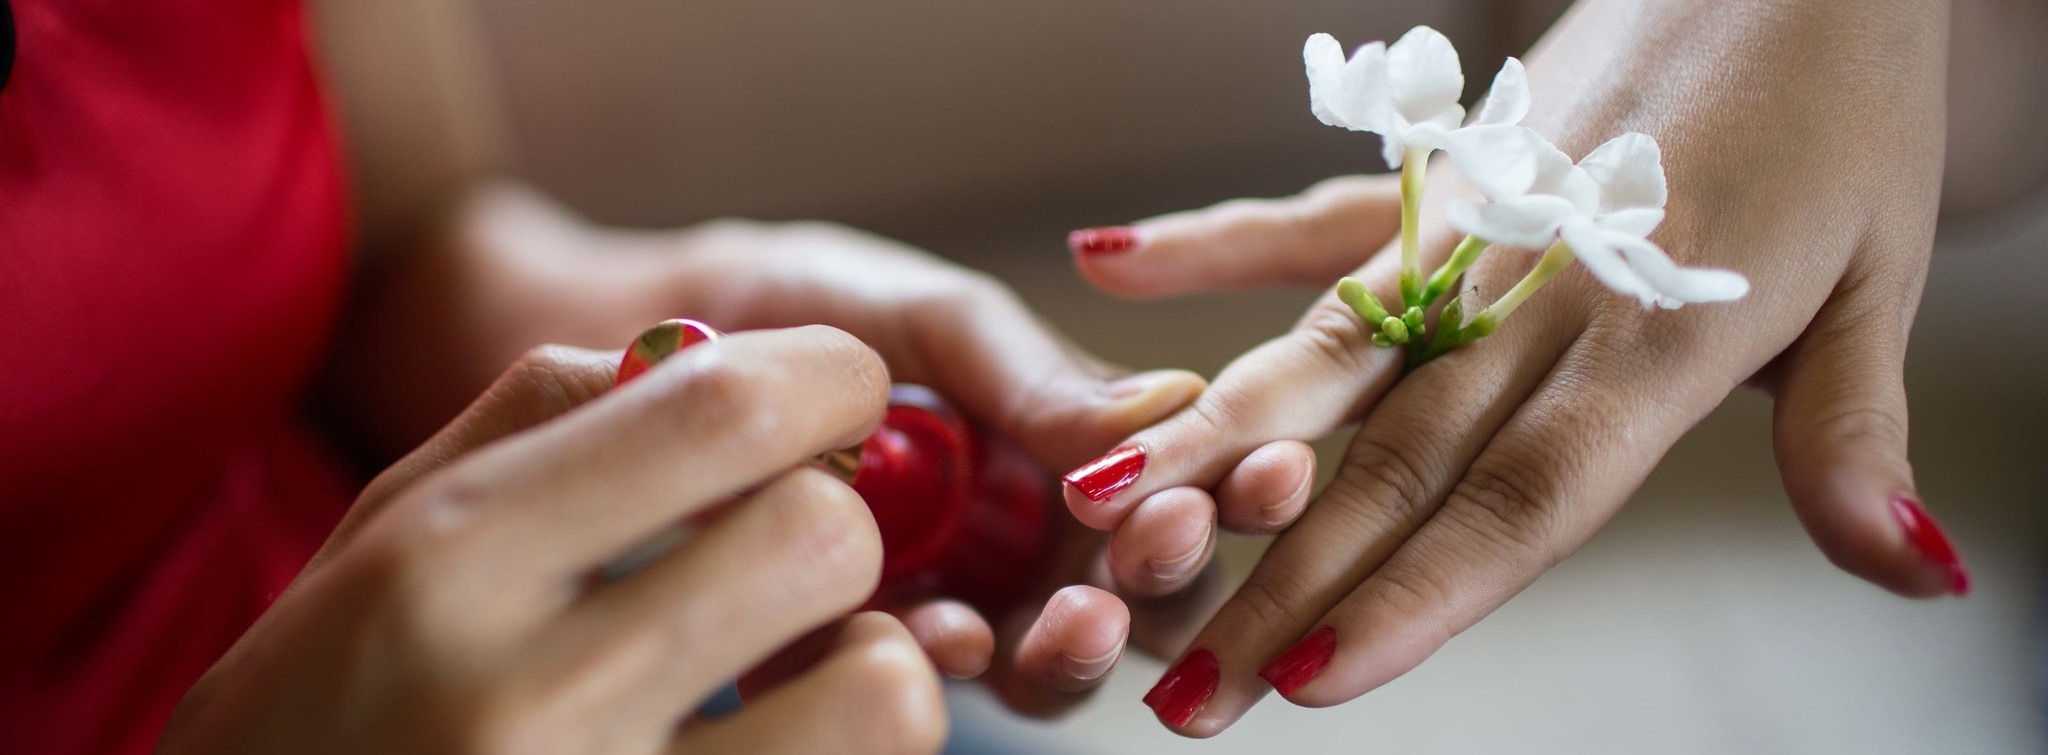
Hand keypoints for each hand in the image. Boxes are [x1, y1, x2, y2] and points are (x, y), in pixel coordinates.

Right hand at [162, 328, 946, 753]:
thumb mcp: (389, 534)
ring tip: (800, 672)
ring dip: (871, 664)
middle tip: (802, 549)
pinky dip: (840, 751)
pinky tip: (766, 742)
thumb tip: (735, 350)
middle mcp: (527, 695)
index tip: (845, 396)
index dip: (832, 380)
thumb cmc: (332, 697)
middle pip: (819, 538)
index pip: (722, 411)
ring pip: (880, 694)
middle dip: (843, 524)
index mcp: (449, 562)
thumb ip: (552, 417)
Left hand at [656, 219, 1227, 714]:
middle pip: (1135, 599)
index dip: (1235, 493)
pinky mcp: (847, 651)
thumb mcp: (927, 317)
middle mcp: (1018, 543)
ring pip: (1047, 667)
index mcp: (1062, 452)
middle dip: (1162, 582)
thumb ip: (1031, 371)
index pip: (1180, 490)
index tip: (1261, 473)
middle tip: (1156, 544)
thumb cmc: (794, 305)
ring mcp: (943, 602)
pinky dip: (941, 668)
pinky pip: (913, 686)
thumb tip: (1171, 408)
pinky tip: (941, 634)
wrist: (627, 336)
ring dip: (1074, 650)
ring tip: (1069, 617)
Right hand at [1067, 0, 1961, 734]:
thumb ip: (1856, 441)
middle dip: (1283, 582)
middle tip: (1188, 687)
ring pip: (1322, 356)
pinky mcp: (1441, 171)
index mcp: (1656, 334)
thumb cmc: (1845, 109)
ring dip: (1215, 449)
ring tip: (1111, 517)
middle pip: (1394, 460)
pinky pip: (1310, 220)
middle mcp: (1538, 286)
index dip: (1417, 592)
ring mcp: (1472, 223)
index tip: (1317, 676)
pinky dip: (1208, 243)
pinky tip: (1108, 269)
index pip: (1522, 496)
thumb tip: (1917, 578)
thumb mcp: (1881, 282)